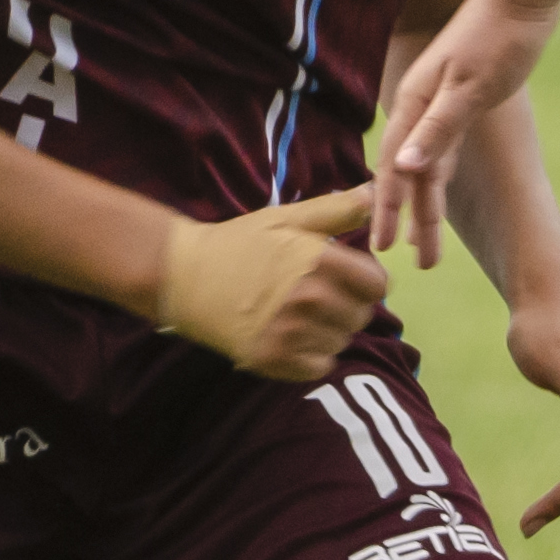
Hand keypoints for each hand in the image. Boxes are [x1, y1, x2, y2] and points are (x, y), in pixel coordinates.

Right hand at [157, 190, 389, 378]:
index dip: (366, 281)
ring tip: (300, 315)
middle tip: (317, 296)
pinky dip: (311, 356)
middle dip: (347, 306)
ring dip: (328, 331)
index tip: (346, 278)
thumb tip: (373, 193)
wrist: (183, 276)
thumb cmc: (239, 244)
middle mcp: (309, 299)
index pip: (377, 286)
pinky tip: (291, 337)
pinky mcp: (272, 359)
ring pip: (340, 342)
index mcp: (319, 261)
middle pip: (361, 316)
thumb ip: (335, 210)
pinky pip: (318, 366)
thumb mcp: (286, 219)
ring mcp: (290, 332)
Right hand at [369, 0, 559, 264]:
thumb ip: (437, 129)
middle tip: (411, 263)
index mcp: (414, 102)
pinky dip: (440, 177)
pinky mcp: (466, 101)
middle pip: (408, 172)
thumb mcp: (470, 86)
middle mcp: (421, 106)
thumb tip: (403, 170)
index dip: (387, 206)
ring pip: (428, 165)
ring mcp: (442, 104)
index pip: (394, 166)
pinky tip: (439, 196)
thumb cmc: (498, 35)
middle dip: (407, 218)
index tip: (380, 245)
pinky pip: (445, 151)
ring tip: (427, 247)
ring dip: (427, 204)